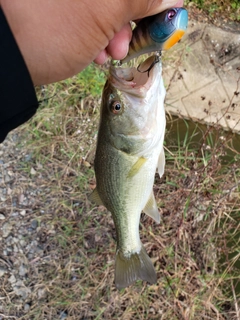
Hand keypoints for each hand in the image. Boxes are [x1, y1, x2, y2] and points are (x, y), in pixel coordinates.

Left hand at [0, 0, 183, 84]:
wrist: (7, 57)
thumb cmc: (51, 30)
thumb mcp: (103, 12)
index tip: (161, 19)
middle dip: (132, 19)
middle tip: (127, 43)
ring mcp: (74, 2)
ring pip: (110, 7)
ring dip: (116, 32)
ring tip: (107, 53)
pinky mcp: (66, 10)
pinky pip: (93, 17)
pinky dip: (98, 35)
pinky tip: (93, 53)